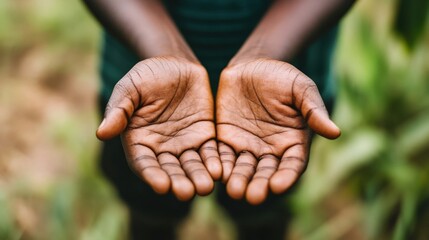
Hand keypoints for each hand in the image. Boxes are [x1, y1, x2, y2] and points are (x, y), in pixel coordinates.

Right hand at [96, 56, 221, 200]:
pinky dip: (215, 162)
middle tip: (186, 192)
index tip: (161, 186)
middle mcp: (162, 148)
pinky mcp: (205, 136)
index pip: (144, 163)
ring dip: (198, 177)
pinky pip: (211, 152)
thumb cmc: (147, 76)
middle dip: (178, 182)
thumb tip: (101, 133)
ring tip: (205, 187)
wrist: (175, 63)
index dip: (152, 175)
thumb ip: (119, 110)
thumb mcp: (129, 88)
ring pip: (192, 166)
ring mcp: (185, 144)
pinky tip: (220, 171)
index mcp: (140, 141)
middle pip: (170, 170)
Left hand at [216, 58, 339, 204]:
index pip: (292, 164)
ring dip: (239, 180)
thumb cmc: (281, 76)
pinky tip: (217, 173)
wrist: (251, 65)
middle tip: (253, 196)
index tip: (278, 186)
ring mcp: (247, 146)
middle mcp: (270, 150)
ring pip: (244, 169)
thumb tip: (335, 132)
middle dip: (260, 185)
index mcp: (293, 141)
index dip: (286, 176)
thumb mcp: (301, 88)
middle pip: (266, 173)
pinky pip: (223, 156)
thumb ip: (314, 110)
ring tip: (234, 191)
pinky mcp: (226, 140)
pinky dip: (220, 165)